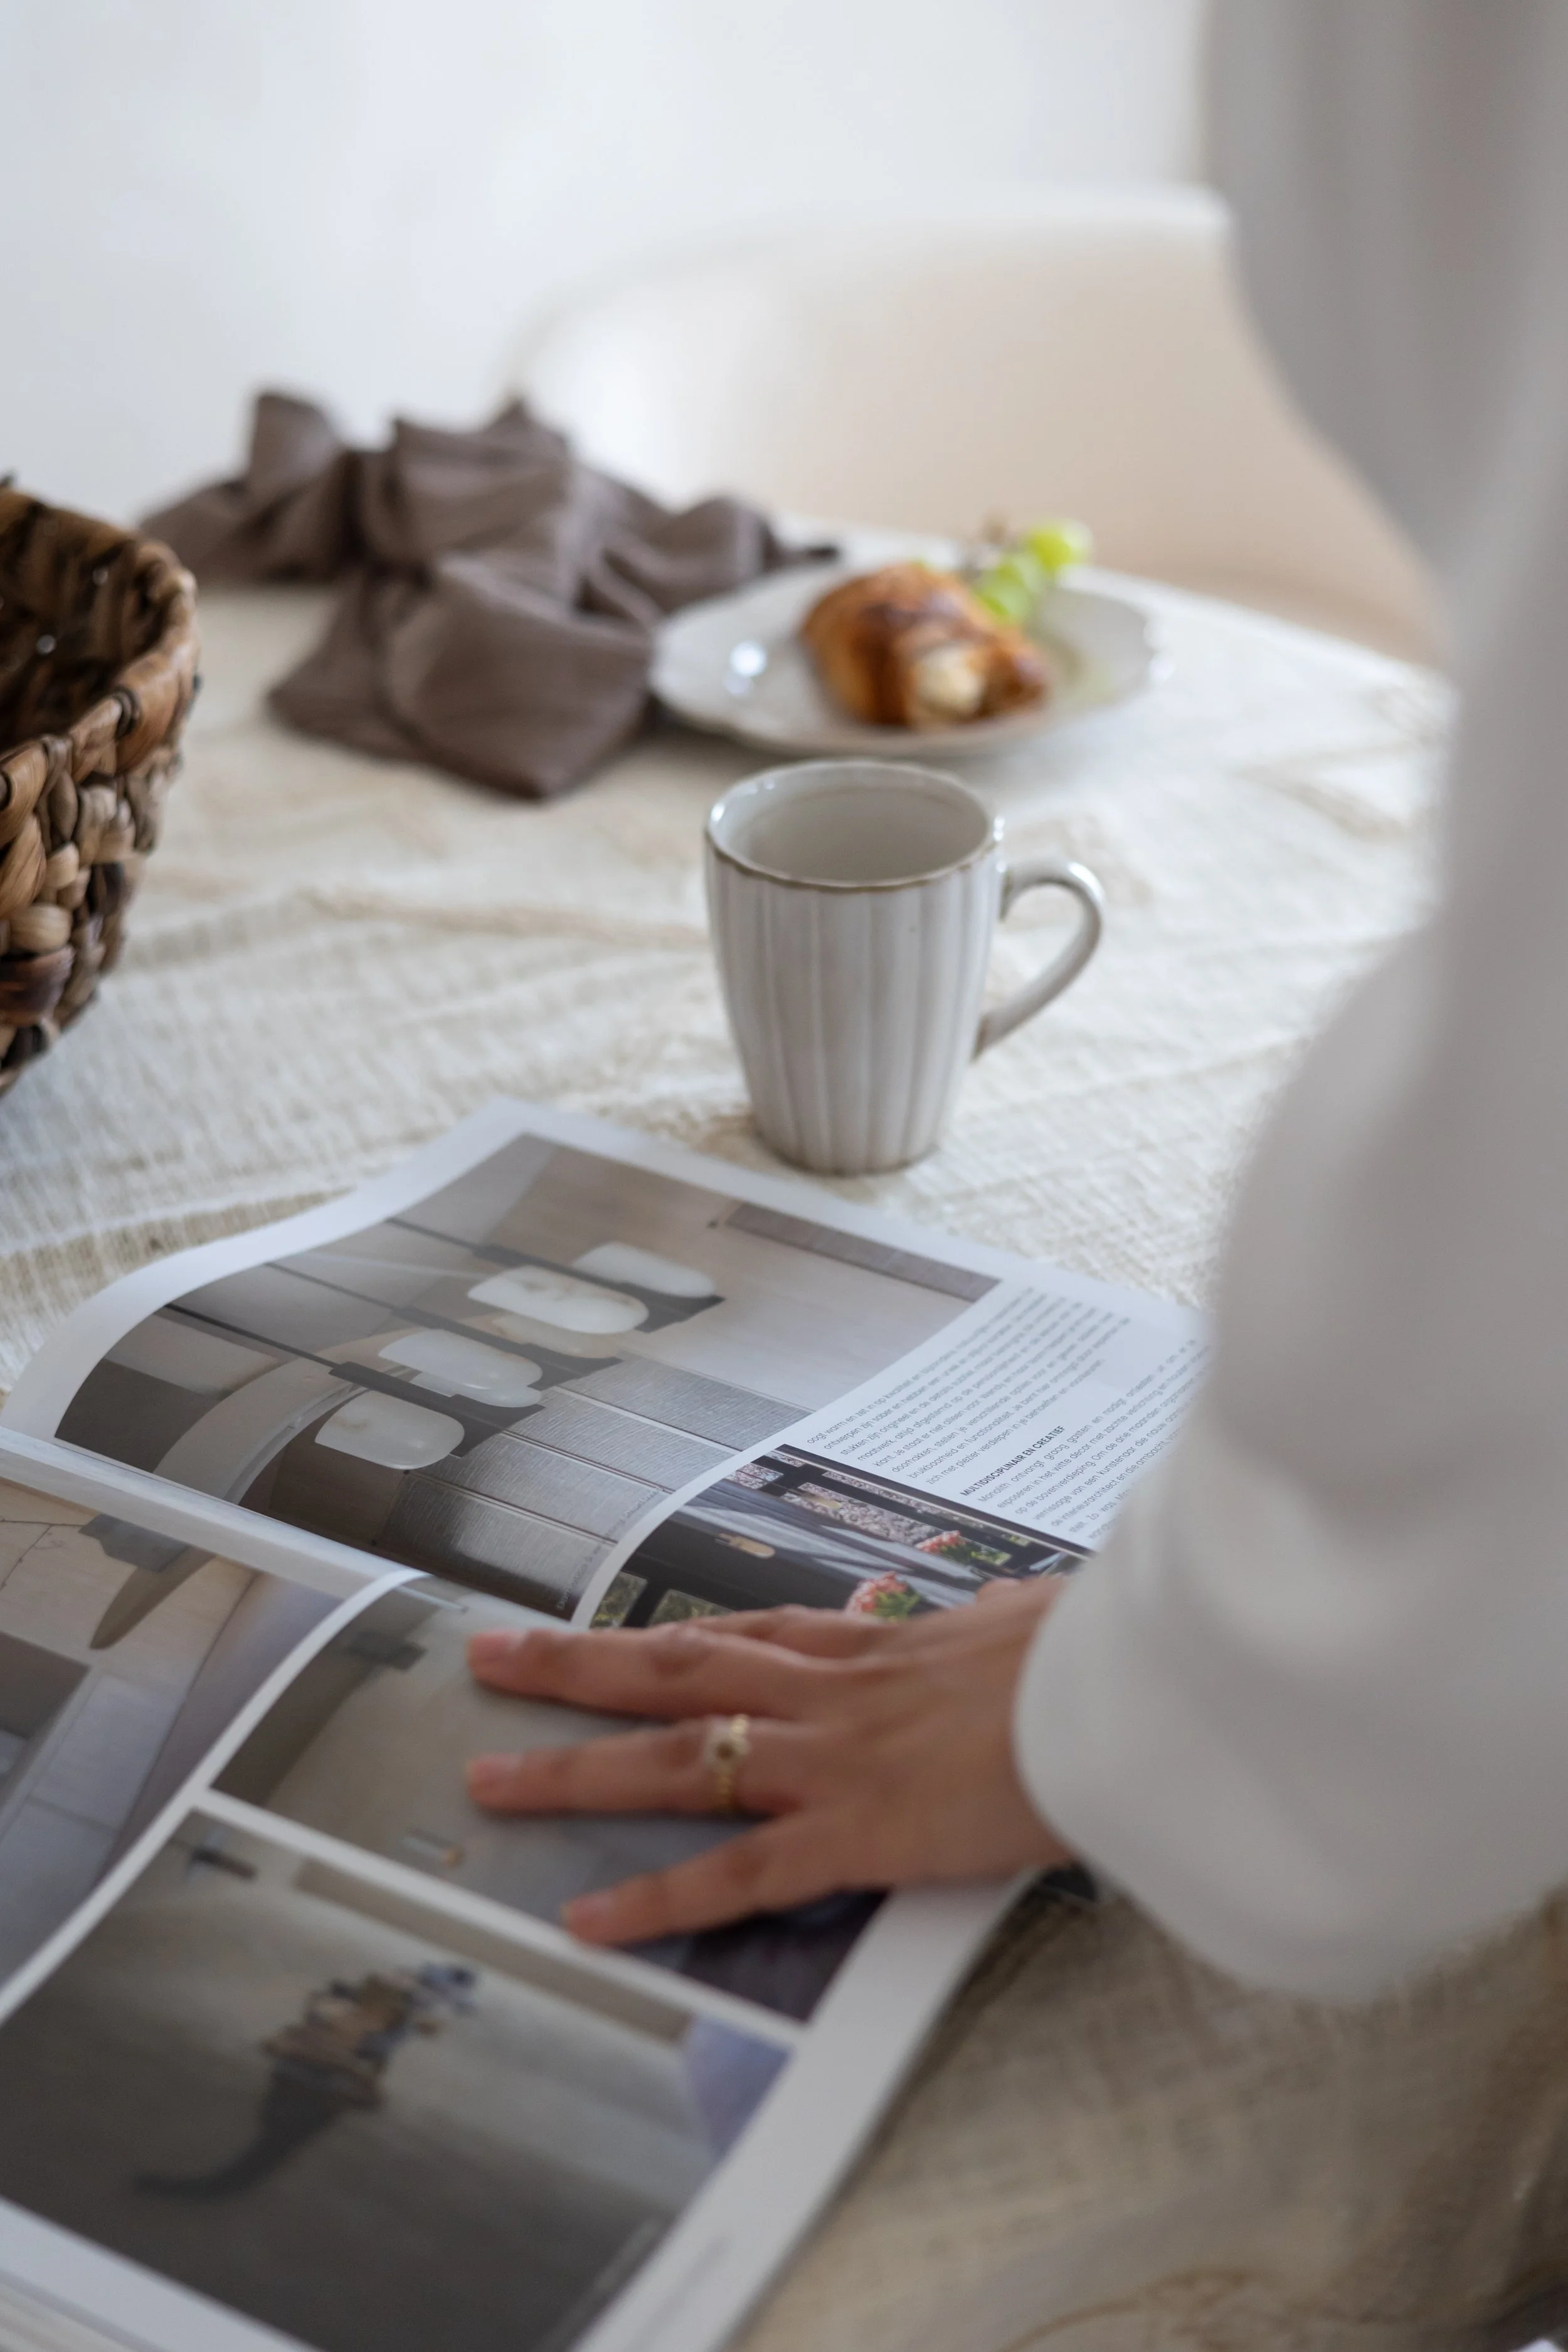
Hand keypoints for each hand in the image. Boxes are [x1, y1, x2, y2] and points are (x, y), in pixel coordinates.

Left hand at [464, 1579, 1073, 1945]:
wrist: (1135, 1689)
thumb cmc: (1095, 1652)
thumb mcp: (1024, 1627)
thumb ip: (983, 1636)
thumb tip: (997, 1622)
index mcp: (871, 1644)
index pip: (740, 1636)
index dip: (659, 1636)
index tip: (594, 1631)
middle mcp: (830, 1690)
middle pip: (673, 1671)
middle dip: (573, 1666)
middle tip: (487, 1658)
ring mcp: (834, 1758)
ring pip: (677, 1757)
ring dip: (574, 1768)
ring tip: (489, 1782)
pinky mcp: (858, 1831)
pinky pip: (737, 1872)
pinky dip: (657, 1899)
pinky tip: (589, 1920)